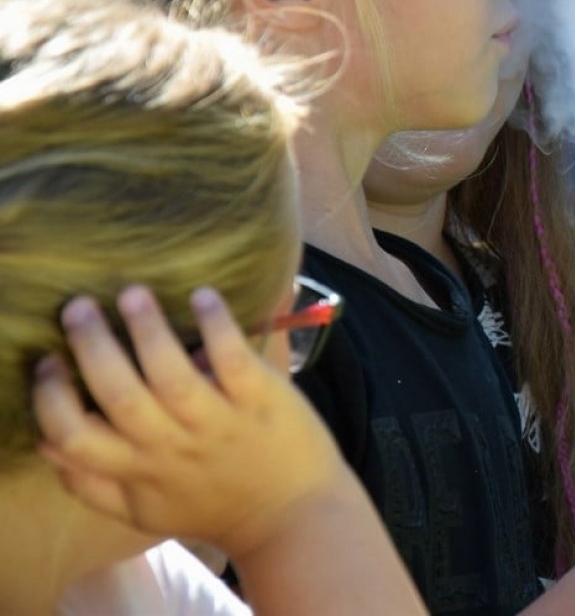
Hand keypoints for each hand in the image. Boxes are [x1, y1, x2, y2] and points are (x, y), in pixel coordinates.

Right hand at [31, 286, 346, 559]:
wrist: (292, 517)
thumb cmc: (211, 506)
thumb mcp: (141, 510)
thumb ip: (91, 482)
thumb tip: (45, 441)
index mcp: (136, 471)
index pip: (73, 439)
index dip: (51, 399)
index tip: (48, 361)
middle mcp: (171, 448)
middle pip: (117, 395)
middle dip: (91, 347)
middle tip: (78, 307)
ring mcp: (217, 422)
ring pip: (172, 374)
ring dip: (148, 329)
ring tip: (133, 294)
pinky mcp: (261, 400)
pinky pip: (234, 359)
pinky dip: (217, 326)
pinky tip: (203, 296)